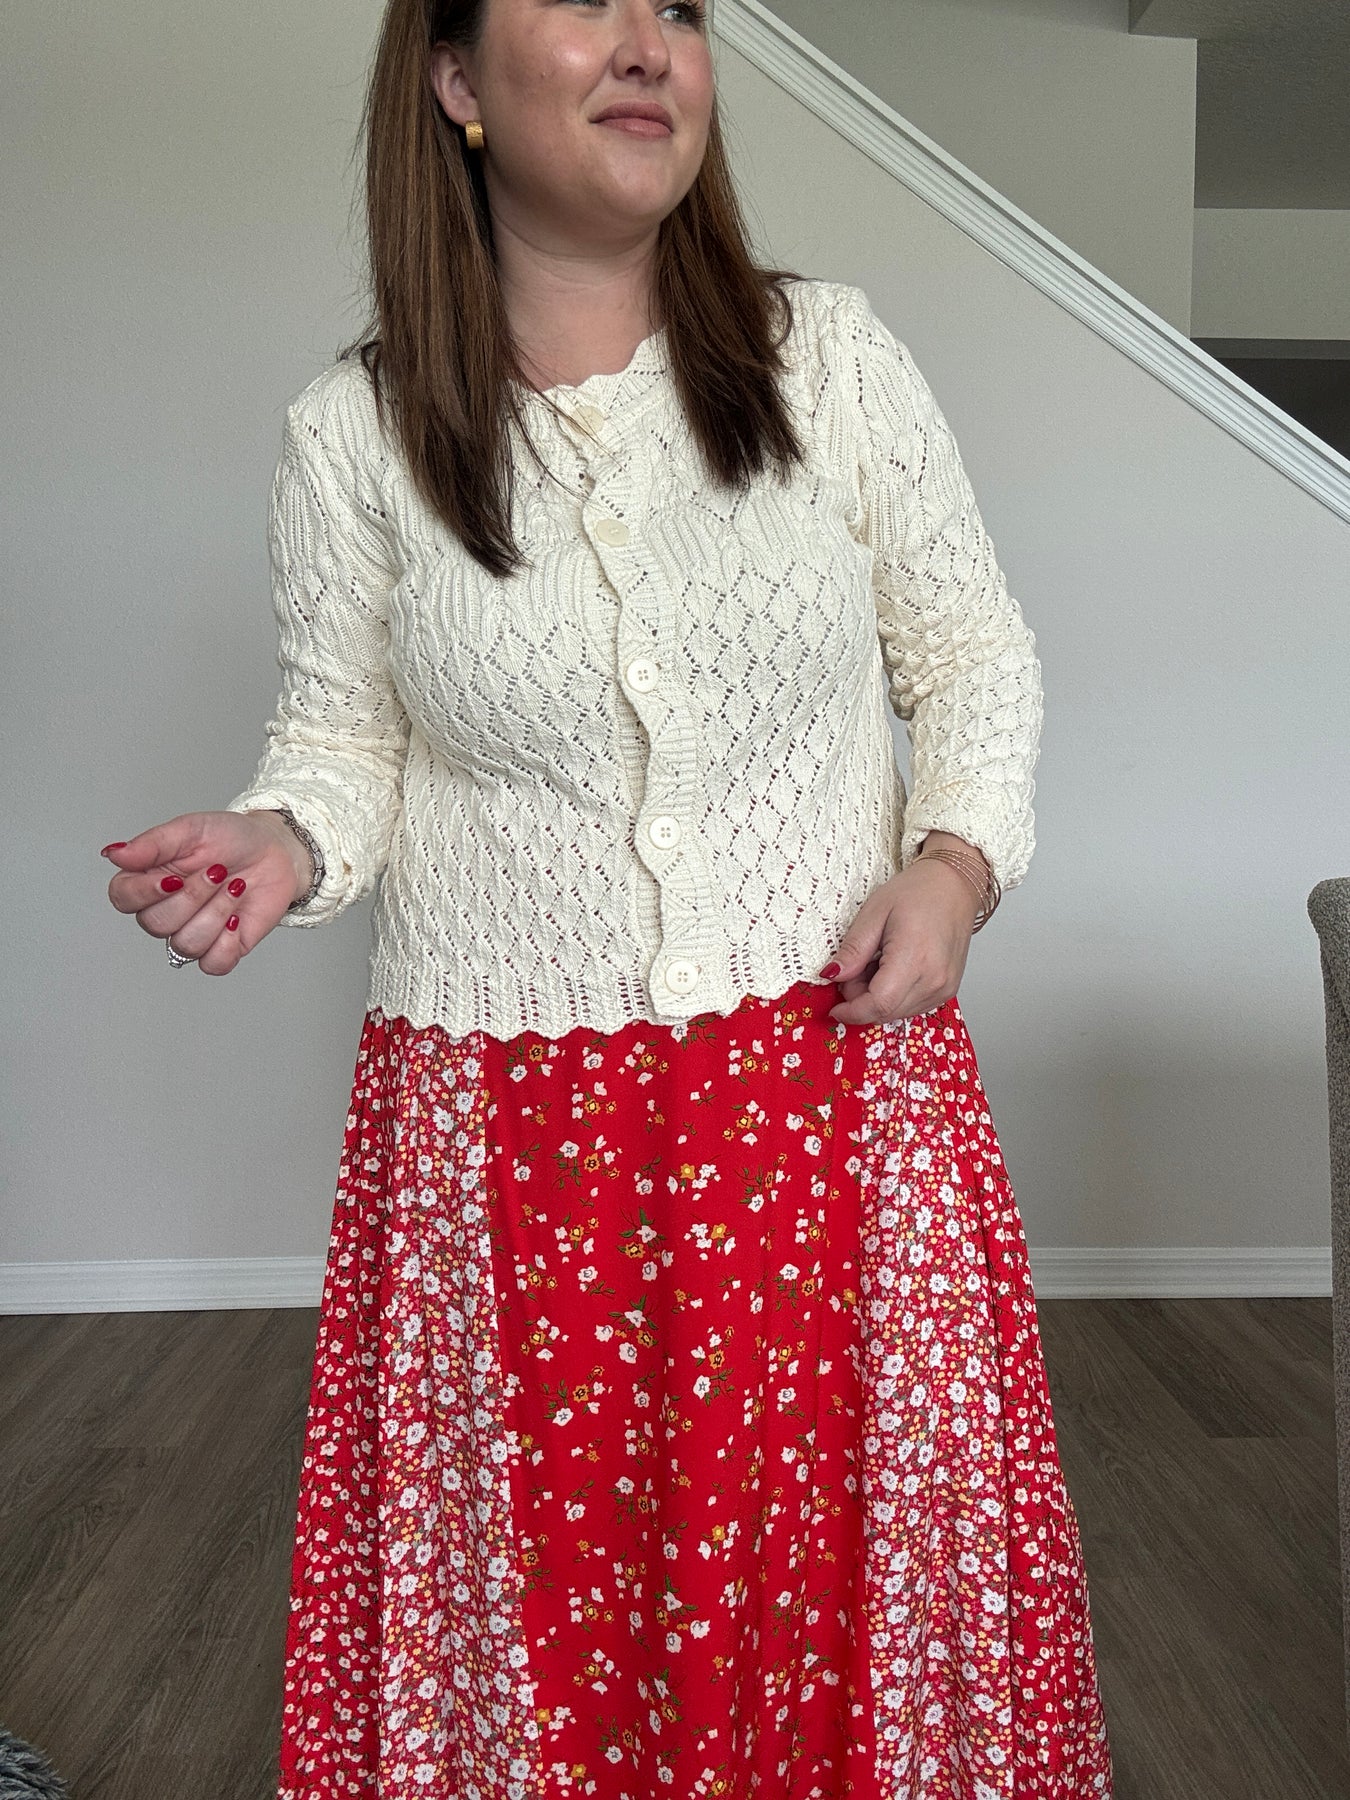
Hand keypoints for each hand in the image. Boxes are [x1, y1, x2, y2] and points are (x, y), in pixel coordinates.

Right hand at [101, 809, 314, 975]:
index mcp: (149, 880)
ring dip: (216, 913)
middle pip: (155, 924)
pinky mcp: (223, 949)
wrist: (276, 852)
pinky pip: (212, 964)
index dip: (144, 893)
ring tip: (235, 887)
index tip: (174, 877)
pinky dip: (227, 943)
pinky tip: (238, 918)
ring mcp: (193, 932)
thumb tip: (114, 854)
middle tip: (217, 872)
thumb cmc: (231, 838)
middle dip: (193, 897)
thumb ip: (152, 844)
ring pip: (185, 945)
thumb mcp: (191, 830)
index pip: (122, 898)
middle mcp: (165, 911)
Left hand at [820, 844, 983, 1024]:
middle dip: (861, 1000)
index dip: (852, 1011)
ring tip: (877, 963)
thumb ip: (853, 949)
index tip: (835, 1008)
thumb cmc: (919, 892)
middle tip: (854, 969)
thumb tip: (832, 975)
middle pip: (886, 1012)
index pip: (879, 1004)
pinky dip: (895, 996)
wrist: (954, 886)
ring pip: (898, 1013)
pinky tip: (893, 970)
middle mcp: (934, 979)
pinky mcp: (948, 990)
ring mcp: (945, 987)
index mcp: (915, 957)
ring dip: (878, 998)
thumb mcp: (875, 913)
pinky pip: (913, 1007)